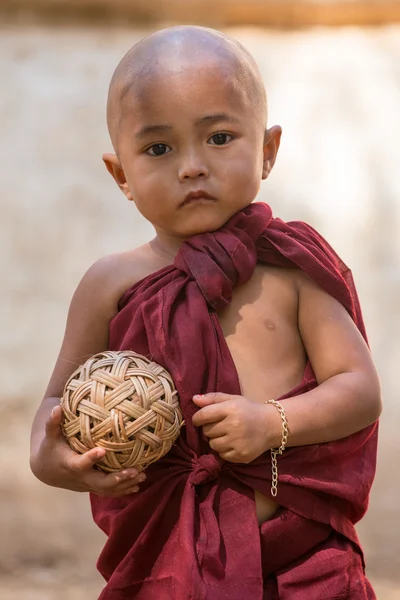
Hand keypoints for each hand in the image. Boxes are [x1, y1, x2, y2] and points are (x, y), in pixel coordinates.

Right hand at [31, 405, 145, 496]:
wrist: (48, 470)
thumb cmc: (51, 448)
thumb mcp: (50, 436)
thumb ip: (53, 423)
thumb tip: (57, 407)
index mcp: (70, 464)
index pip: (81, 463)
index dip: (91, 459)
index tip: (103, 450)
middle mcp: (80, 478)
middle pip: (100, 483)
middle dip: (118, 478)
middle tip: (135, 470)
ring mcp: (88, 484)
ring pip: (107, 490)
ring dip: (125, 485)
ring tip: (142, 475)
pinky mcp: (93, 487)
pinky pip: (109, 492)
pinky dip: (123, 490)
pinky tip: (138, 484)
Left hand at [192, 393, 270, 462]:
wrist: (271, 426)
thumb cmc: (248, 410)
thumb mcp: (233, 400)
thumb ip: (212, 398)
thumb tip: (194, 399)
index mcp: (231, 409)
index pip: (203, 415)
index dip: (197, 418)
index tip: (199, 419)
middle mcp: (234, 426)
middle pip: (207, 431)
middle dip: (210, 428)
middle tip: (221, 425)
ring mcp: (238, 442)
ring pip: (212, 444)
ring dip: (216, 440)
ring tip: (227, 434)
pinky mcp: (241, 455)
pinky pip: (221, 455)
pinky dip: (224, 450)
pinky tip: (233, 442)